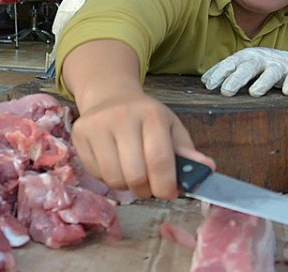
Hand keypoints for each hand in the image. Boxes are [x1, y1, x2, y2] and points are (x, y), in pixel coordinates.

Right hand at [70, 89, 214, 199]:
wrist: (109, 95)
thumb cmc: (146, 117)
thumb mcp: (171, 128)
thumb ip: (187, 152)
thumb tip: (207, 170)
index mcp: (151, 115)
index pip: (159, 161)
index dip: (166, 186)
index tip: (169, 192)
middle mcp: (121, 117)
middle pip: (135, 175)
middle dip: (146, 190)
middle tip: (150, 185)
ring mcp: (97, 125)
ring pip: (113, 179)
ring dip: (126, 186)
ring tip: (132, 174)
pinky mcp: (79, 134)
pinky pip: (96, 174)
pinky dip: (108, 178)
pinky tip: (114, 164)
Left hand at [201, 47, 287, 96]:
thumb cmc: (262, 69)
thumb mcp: (244, 67)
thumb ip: (227, 73)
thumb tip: (204, 81)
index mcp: (246, 58)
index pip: (230, 64)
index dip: (219, 73)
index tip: (208, 85)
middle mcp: (261, 59)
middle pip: (247, 67)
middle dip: (236, 78)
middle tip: (226, 91)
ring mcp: (278, 65)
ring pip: (270, 72)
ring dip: (262, 82)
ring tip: (254, 93)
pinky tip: (286, 92)